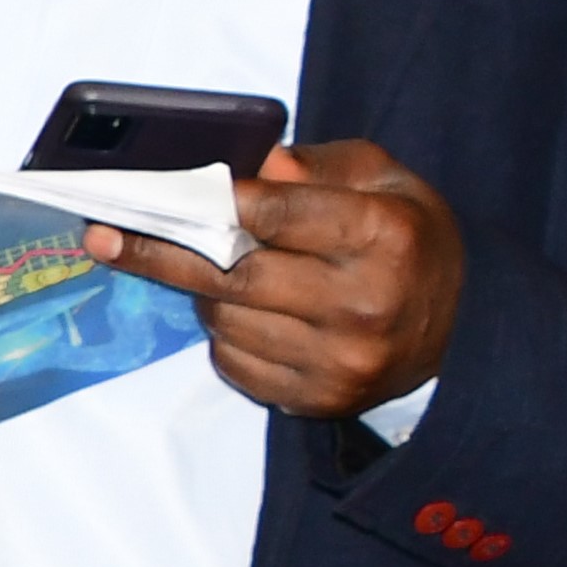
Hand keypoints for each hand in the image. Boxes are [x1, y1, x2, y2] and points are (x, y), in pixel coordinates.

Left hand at [89, 141, 461, 418]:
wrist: (463, 328)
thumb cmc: (410, 242)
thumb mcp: (386, 182)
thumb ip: (320, 165)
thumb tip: (258, 166)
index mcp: (384, 236)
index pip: (278, 213)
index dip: (213, 200)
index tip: (156, 192)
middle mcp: (363, 303)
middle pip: (233, 275)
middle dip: (160, 252)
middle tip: (102, 235)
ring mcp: (342, 360)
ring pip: (225, 321)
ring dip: (202, 293)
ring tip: (214, 269)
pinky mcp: (321, 400)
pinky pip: (235, 364)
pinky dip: (224, 335)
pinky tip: (246, 314)